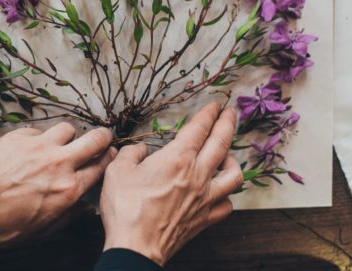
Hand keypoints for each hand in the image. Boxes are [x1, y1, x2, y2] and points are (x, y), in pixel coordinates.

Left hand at [0, 122, 115, 245]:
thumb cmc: (4, 223)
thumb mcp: (41, 231)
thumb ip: (68, 217)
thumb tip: (86, 209)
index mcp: (68, 188)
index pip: (101, 166)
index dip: (109, 159)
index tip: (109, 155)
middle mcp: (60, 163)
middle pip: (95, 139)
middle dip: (103, 136)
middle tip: (101, 138)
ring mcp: (40, 146)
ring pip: (68, 128)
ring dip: (68, 135)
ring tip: (61, 142)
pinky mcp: (20, 136)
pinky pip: (39, 130)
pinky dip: (40, 137)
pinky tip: (32, 147)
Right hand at [99, 102, 242, 265]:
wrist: (136, 245)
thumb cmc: (126, 207)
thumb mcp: (118, 170)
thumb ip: (131, 153)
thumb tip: (139, 150)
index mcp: (177, 158)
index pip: (199, 128)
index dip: (209, 113)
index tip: (215, 105)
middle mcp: (197, 175)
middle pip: (221, 143)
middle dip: (228, 123)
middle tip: (230, 112)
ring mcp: (205, 198)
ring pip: (234, 173)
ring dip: (233, 159)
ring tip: (226, 154)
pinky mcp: (205, 218)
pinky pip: (227, 203)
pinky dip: (226, 194)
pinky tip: (219, 191)